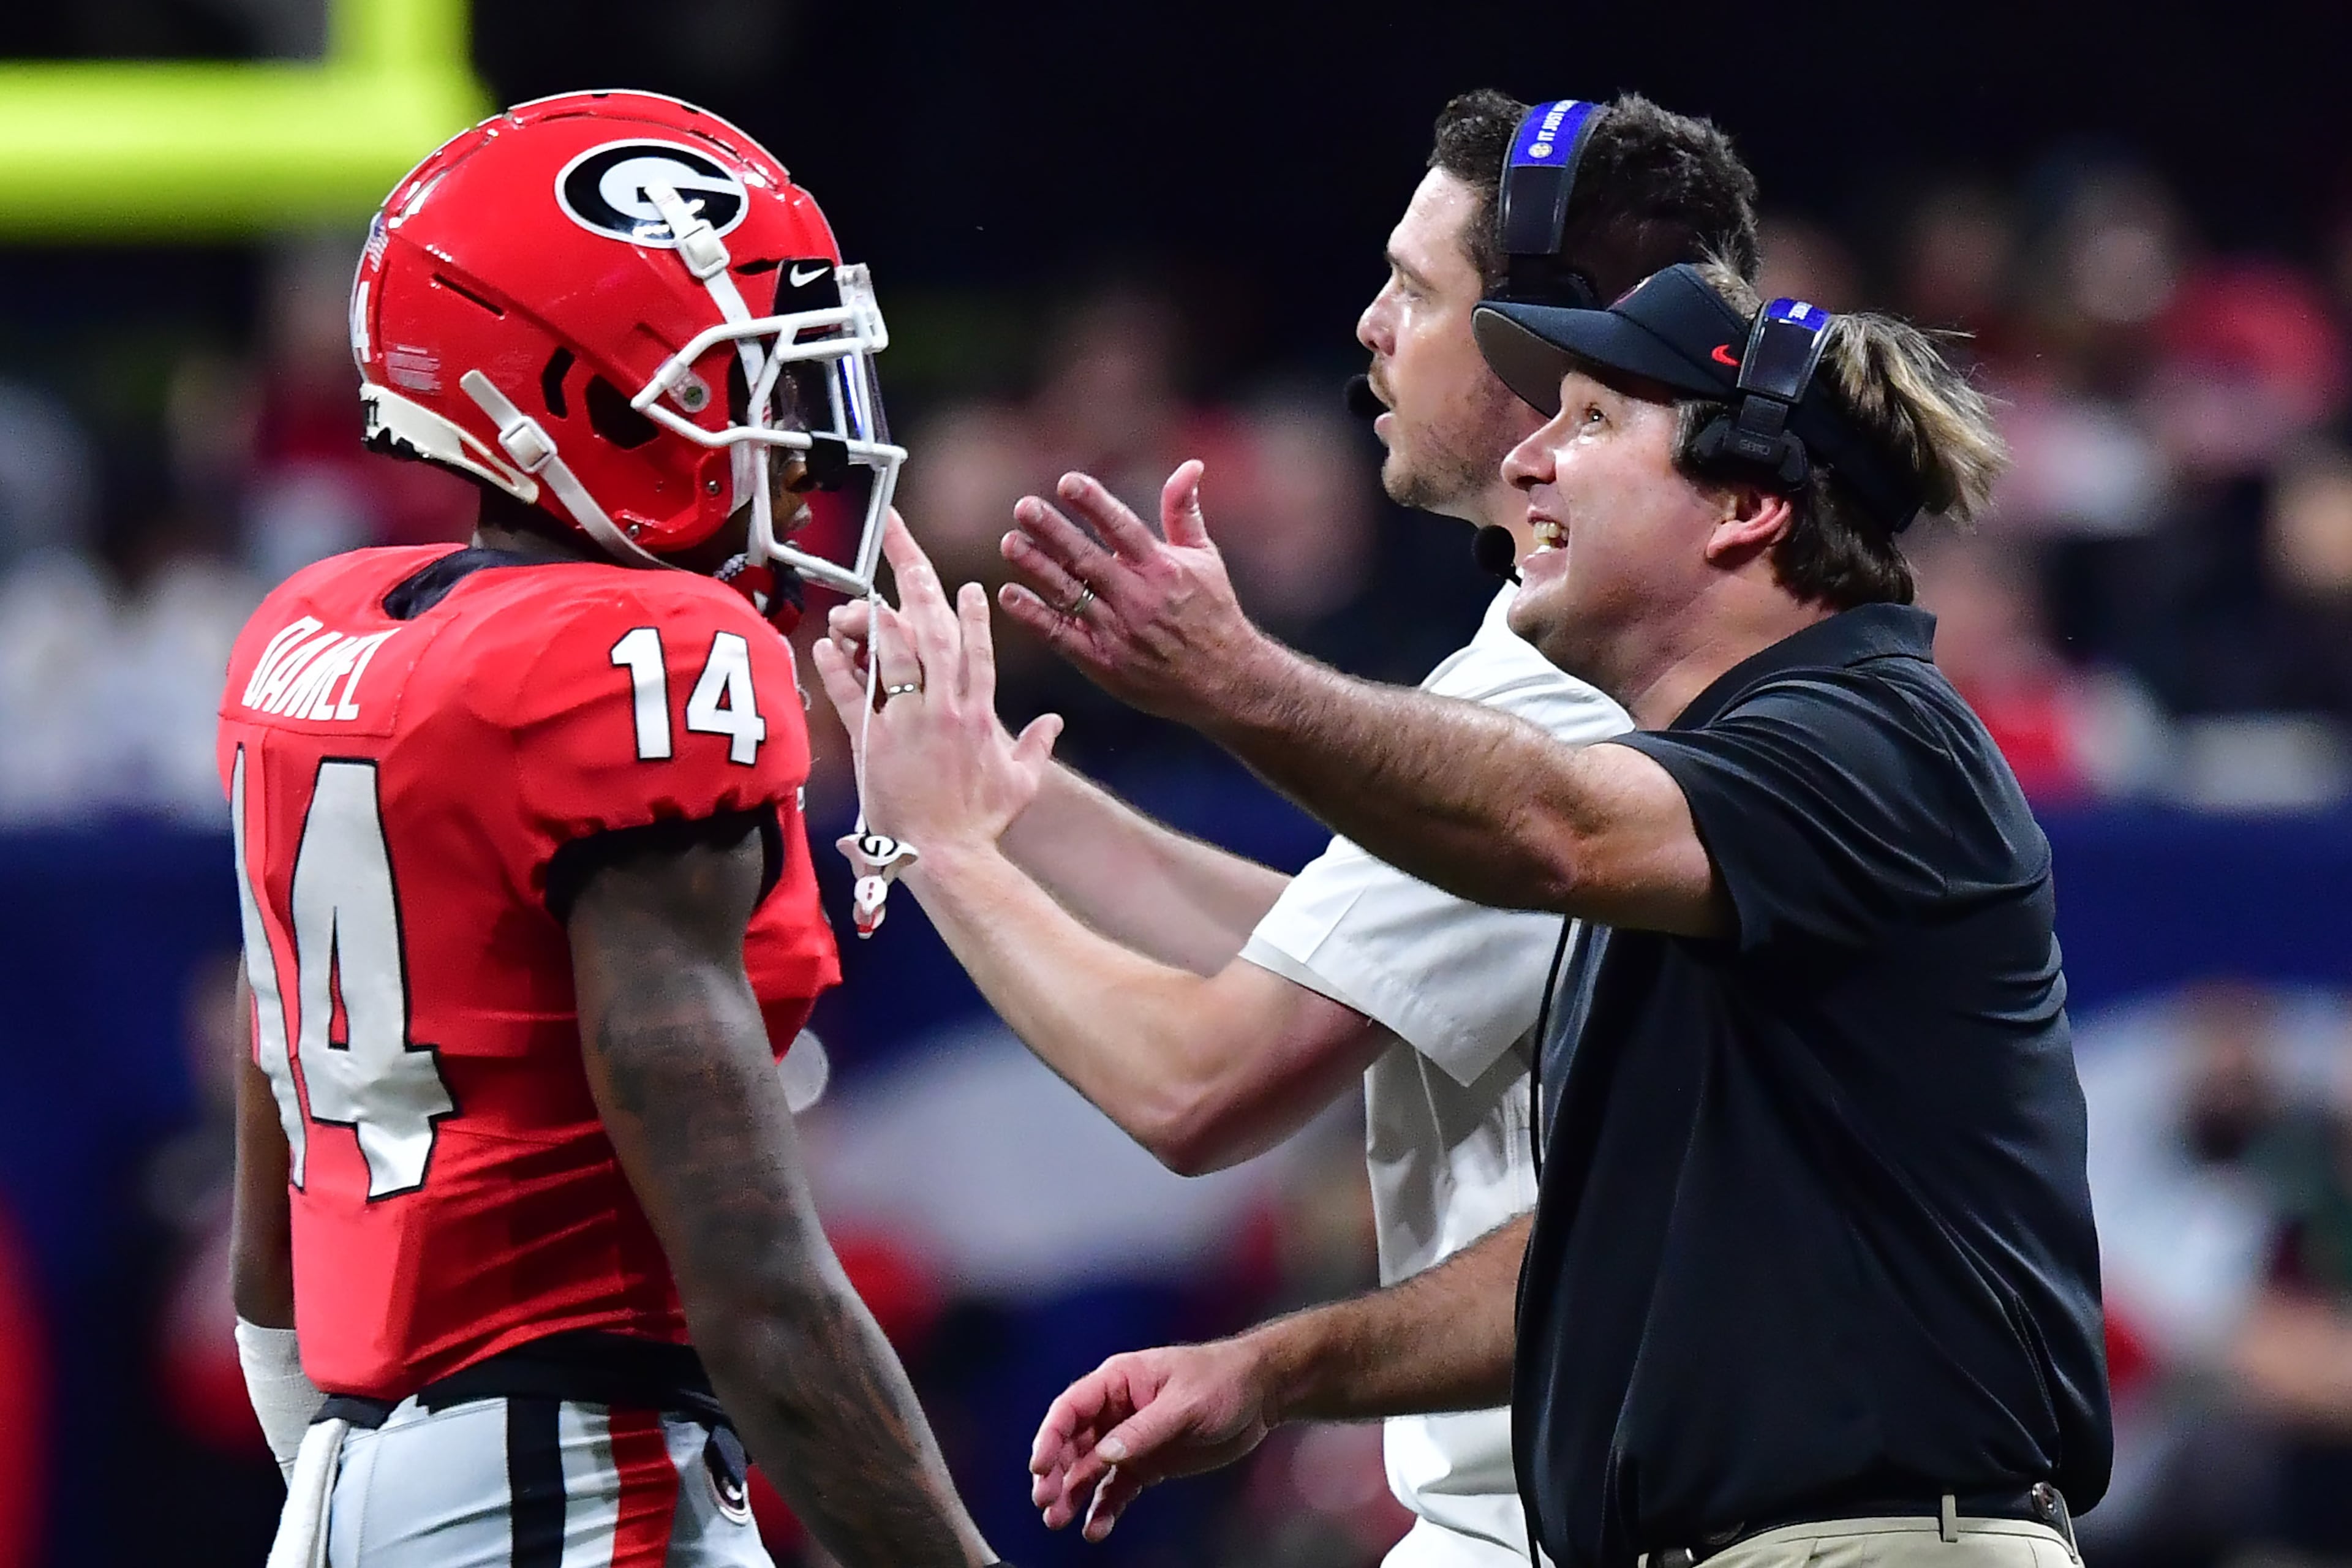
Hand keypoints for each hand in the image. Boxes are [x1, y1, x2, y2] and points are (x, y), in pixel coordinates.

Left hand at [810, 512, 1061, 854]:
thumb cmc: (983, 823)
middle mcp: (945, 709)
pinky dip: (839, 668)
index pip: (977, 651)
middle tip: (905, 548)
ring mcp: (908, 722)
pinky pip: (852, 696)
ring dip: (878, 619)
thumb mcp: (1021, 782)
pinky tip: (827, 641)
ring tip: (866, 590)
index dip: (971, 615)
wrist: (947, 856)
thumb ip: (1037, 746)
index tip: (966, 586)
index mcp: (980, 714)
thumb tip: (1054, 724)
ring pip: (893, 655)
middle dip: (918, 584)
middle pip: (933, 634)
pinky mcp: (874, 742)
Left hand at [998, 461, 1271, 726]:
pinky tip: (1009, 594)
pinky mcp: (1105, 663)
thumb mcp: (1205, 558)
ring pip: (1070, 595)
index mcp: (1163, 569)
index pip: (1123, 528)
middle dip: (1054, 532)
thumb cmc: (1213, 612)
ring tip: (1010, 543)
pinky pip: (1062, 637)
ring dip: (1037, 568)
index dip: (1095, 504)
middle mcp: (1140, 599)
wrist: (1225, 682)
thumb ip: (1184, 512)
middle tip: (1024, 508)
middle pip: (1088, 559)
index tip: (1067, 482)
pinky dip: (1035, 617)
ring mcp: (1120, 633)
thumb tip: (1190, 465)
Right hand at [1028, 1337, 1278, 1541]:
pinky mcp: (1147, 1463)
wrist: (1260, 1395)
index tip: (1038, 1467)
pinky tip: (1095, 1529)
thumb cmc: (1222, 1381)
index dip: (1050, 1436)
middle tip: (1045, 1503)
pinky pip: (1117, 1487)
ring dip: (1072, 1494)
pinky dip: (1104, 1507)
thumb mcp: (1185, 1403)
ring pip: (1089, 1468)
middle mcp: (1117, 1410)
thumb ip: (1145, 1429)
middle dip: (1055, 1472)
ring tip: (1058, 1522)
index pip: (1071, 1408)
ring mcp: (1130, 1438)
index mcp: (1119, 1381)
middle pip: (1072, 1442)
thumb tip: (1106, 1454)